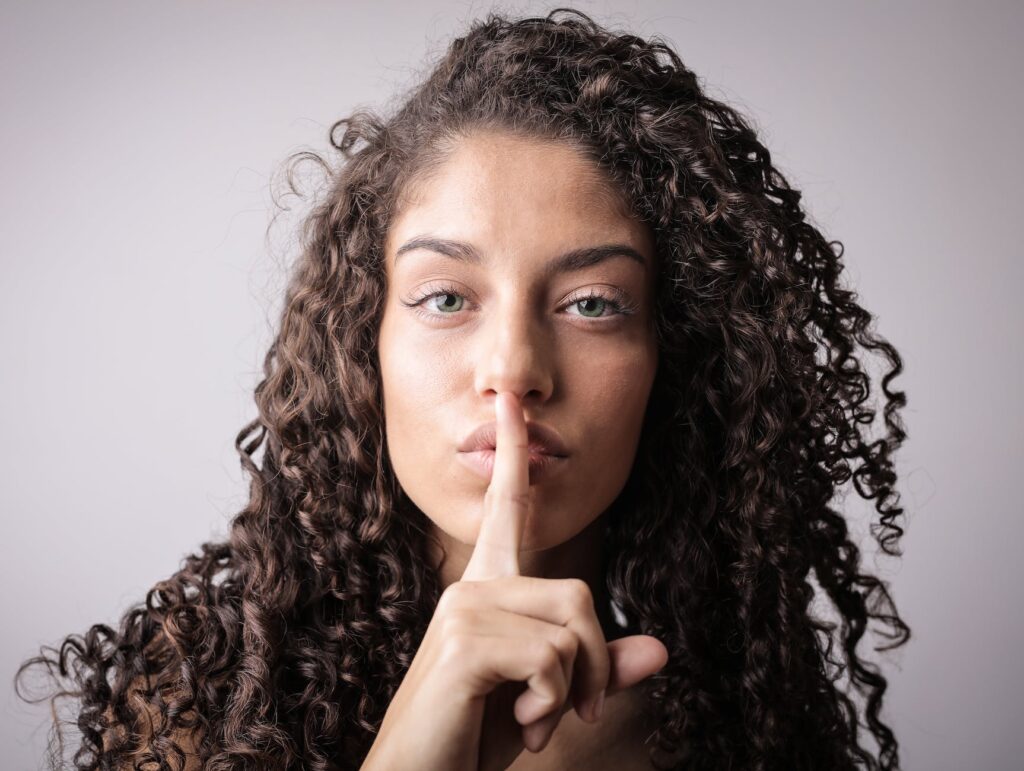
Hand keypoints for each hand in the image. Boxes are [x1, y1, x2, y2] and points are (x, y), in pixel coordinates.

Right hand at [361, 392, 667, 770]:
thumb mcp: (549, 700)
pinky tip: (518, 725)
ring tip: (532, 721)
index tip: (510, 402)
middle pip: (579, 594)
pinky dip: (552, 706)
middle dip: (593, 666)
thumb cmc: (474, 738)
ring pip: (572, 629)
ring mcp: (465, 610)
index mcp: (487, 591)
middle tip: (567, 714)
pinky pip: (553, 660)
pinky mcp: (464, 641)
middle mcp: (472, 588)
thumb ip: (598, 671)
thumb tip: (662, 650)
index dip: (513, 454)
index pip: (506, 508)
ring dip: (571, 693)